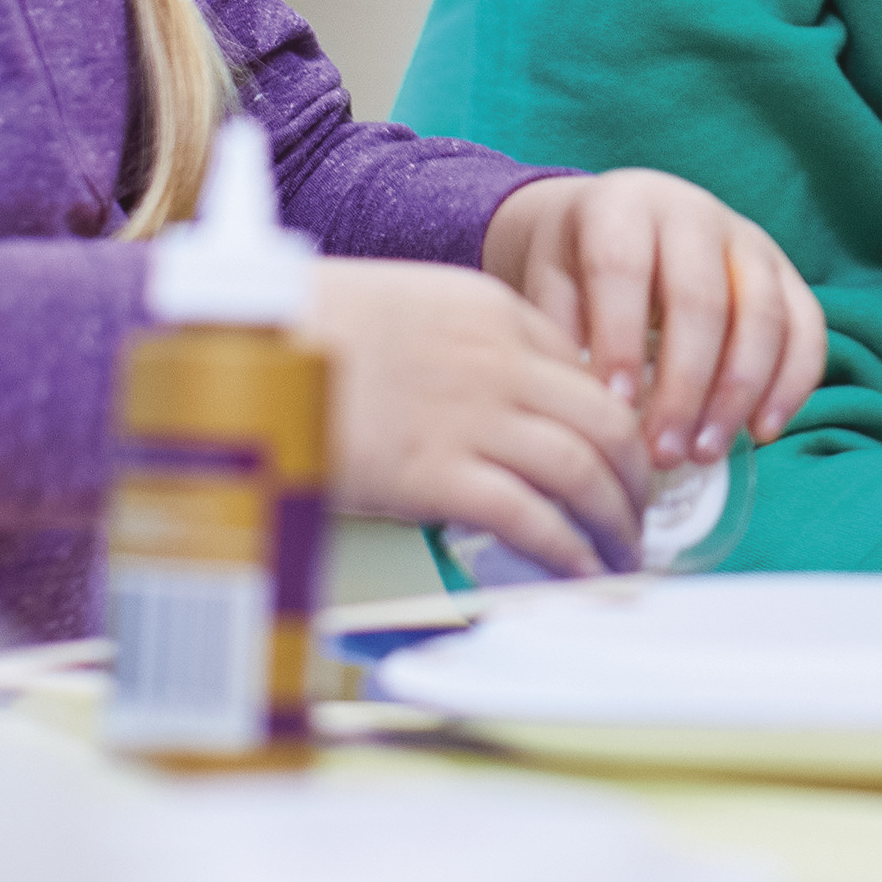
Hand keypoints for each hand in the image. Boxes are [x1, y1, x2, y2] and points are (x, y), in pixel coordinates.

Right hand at [302, 258, 649, 575]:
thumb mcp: (400, 307)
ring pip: (583, 471)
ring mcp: (470, 417)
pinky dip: (569, 552)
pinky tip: (581, 575)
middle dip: (634, 476)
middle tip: (638, 513)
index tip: (620, 456)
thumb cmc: (302, 324)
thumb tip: (482, 403)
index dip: (614, 418)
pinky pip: (531, 519)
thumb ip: (454, 346)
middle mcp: (496, 360)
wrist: (243, 341)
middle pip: (605, 419)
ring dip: (615, 521)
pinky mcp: (436, 474)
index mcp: (489, 309)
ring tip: (623, 555)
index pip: (584, 366)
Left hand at [481, 169, 831, 465]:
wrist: (617, 221)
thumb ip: (561, 334)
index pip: (624, 268)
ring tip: (705, 453)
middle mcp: (694, 212)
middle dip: (684, 385)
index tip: (614, 407)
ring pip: (763, 315)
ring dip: (739, 393)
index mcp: (623, 205)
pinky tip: (761, 432)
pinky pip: (808, 326)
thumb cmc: (575, 265)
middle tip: (662, 452)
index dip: (620, 337)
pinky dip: (793, 383)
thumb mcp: (546, 283)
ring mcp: (749, 240)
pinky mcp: (786, 272)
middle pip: (702, 299)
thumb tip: (589, 408)